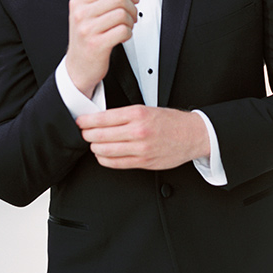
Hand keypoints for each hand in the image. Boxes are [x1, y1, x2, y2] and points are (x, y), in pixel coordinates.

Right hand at [65, 0, 138, 98]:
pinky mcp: (96, 44)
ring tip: (126, 26)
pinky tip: (123, 36)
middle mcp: (80, 14)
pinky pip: (123, 31)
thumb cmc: (85, 39)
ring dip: (130, 21)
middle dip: (131, 6)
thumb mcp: (91, 13)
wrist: (78, 67)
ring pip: (122, 14)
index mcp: (78, 2)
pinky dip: (128, 33)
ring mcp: (87, 29)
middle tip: (132, 15)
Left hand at [76, 105, 210, 169]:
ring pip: (105, 150)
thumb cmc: (170, 121)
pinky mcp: (143, 162)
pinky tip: (103, 155)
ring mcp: (140, 149)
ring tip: (93, 143)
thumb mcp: (147, 109)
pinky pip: (116, 163)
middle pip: (100, 135)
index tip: (81, 121)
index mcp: (138, 114)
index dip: (87, 121)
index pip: (103, 118)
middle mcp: (138, 131)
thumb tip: (101, 119)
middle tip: (84, 132)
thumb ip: (125, 115)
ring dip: (95, 147)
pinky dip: (104, 159)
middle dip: (87, 134)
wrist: (192, 135)